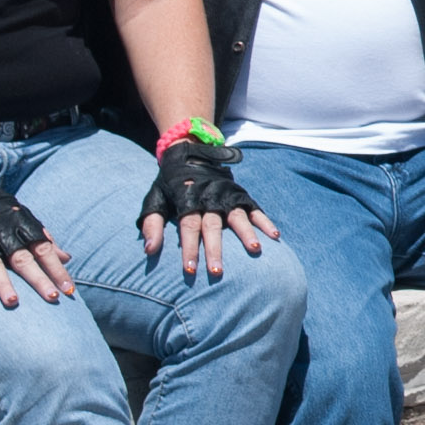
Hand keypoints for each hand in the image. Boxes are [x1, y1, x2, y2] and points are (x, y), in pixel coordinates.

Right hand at [0, 165, 72, 309]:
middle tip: (52, 298)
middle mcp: (1, 231)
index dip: (57, 269)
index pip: (43, 249)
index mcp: (20, 222)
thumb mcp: (22, 215)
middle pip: (22, 259)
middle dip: (38, 279)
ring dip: (3, 285)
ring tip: (13, 302)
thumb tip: (67, 258)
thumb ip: (43, 237)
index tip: (70, 289)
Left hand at [139, 138, 274, 280]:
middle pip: (212, 227)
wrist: (189, 153)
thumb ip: (152, 225)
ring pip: (237, 217)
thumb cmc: (169, 185)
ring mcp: (227, 196)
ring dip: (246, 234)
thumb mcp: (155, 201)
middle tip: (217, 271)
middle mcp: (209, 199)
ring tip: (255, 250)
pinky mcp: (240, 195)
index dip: (189, 249)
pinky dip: (264, 221)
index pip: (188, 228)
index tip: (190, 270)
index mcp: (188, 201)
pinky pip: (254, 209)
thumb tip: (149, 251)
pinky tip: (274, 235)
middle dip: (215, 249)